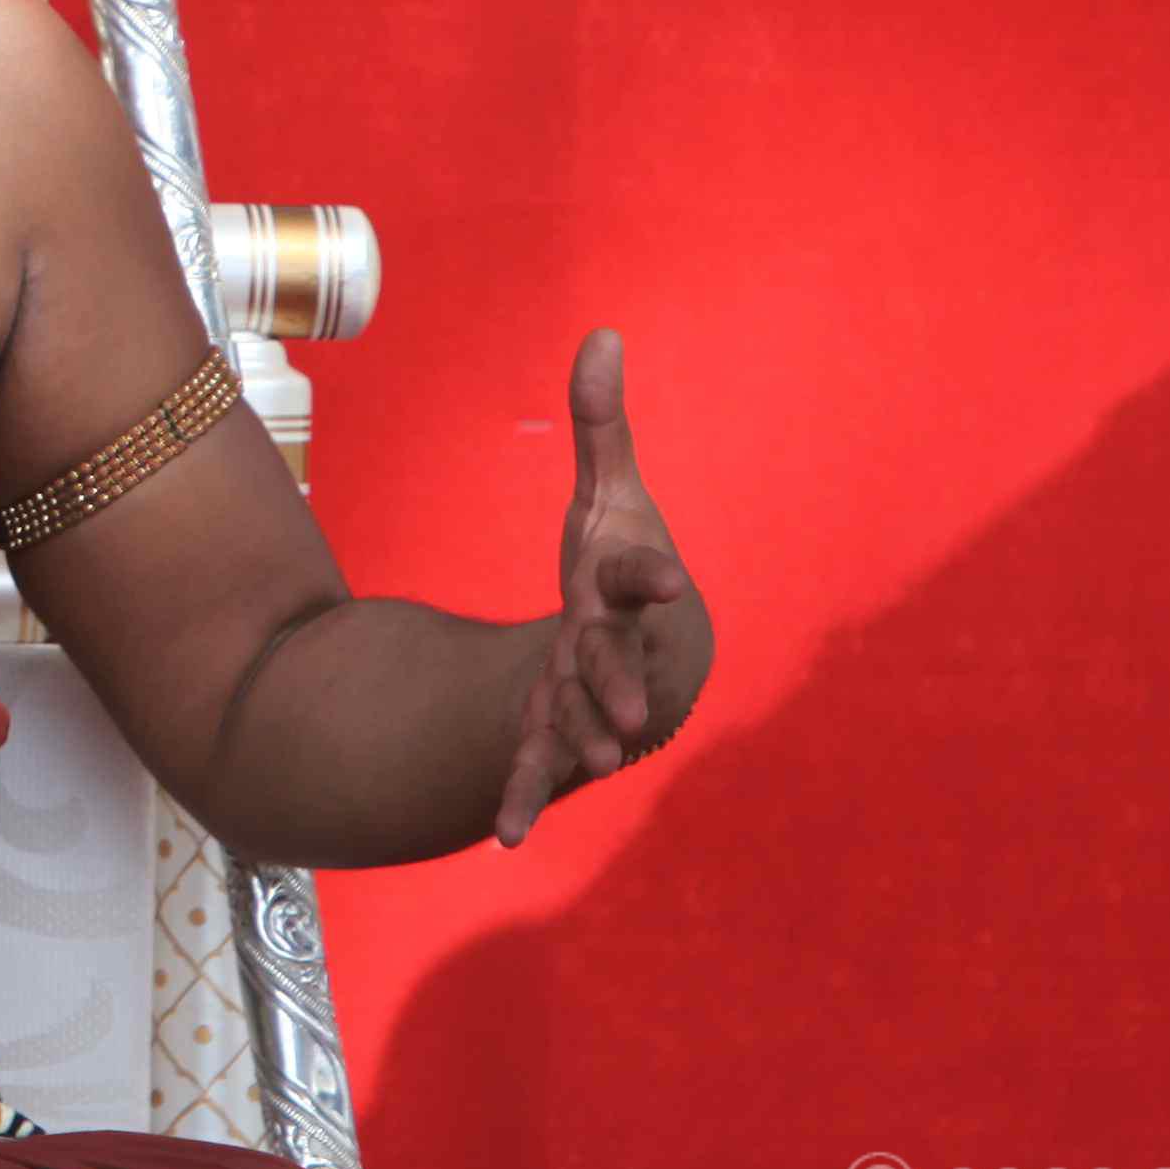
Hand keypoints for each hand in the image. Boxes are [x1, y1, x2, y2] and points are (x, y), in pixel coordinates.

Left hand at [497, 327, 694, 845]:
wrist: (652, 648)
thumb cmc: (624, 562)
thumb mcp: (609, 491)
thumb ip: (600, 423)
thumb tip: (599, 332)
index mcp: (621, 583)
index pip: (639, 574)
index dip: (650, 574)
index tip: (665, 579)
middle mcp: (609, 643)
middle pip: (611, 663)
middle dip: (616, 687)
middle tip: (626, 722)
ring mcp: (582, 688)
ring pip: (578, 717)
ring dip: (580, 742)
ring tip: (591, 768)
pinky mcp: (553, 722)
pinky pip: (535, 760)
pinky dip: (521, 794)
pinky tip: (504, 836)